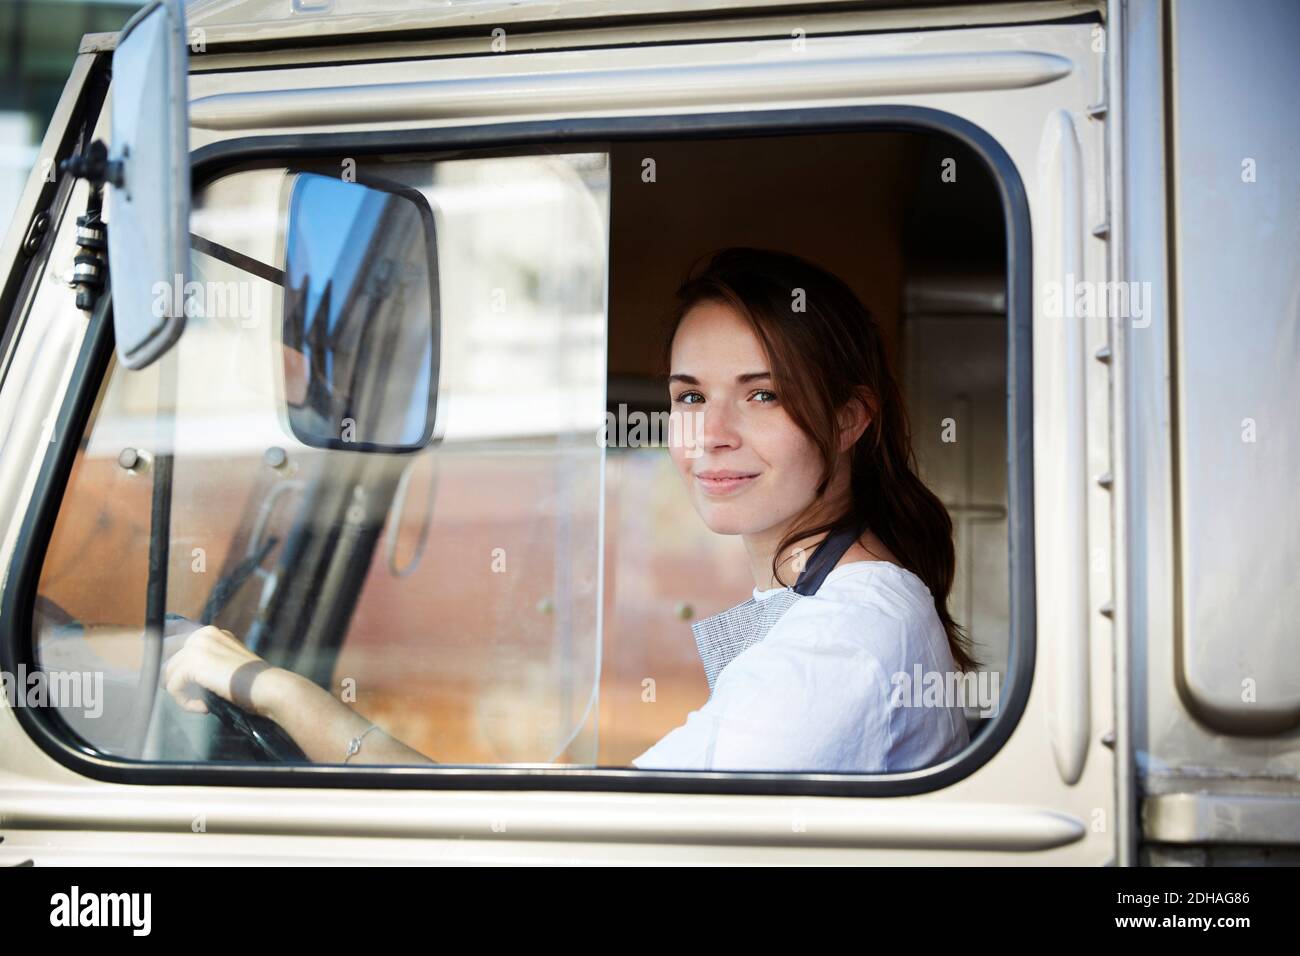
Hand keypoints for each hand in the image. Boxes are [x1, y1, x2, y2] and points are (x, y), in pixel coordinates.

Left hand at [161, 618, 283, 718]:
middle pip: (164, 653)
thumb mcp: (228, 664)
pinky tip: (202, 707)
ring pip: (168, 673)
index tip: (147, 649)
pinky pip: (173, 686)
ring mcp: (196, 647)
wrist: (267, 686)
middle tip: (178, 694)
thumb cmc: (253, 683)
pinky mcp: (192, 663)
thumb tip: (182, 676)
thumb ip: (208, 663)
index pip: (173, 632)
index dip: (158, 644)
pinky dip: (184, 702)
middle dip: (166, 675)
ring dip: (181, 693)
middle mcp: (201, 634)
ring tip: (201, 704)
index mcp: (211, 633)